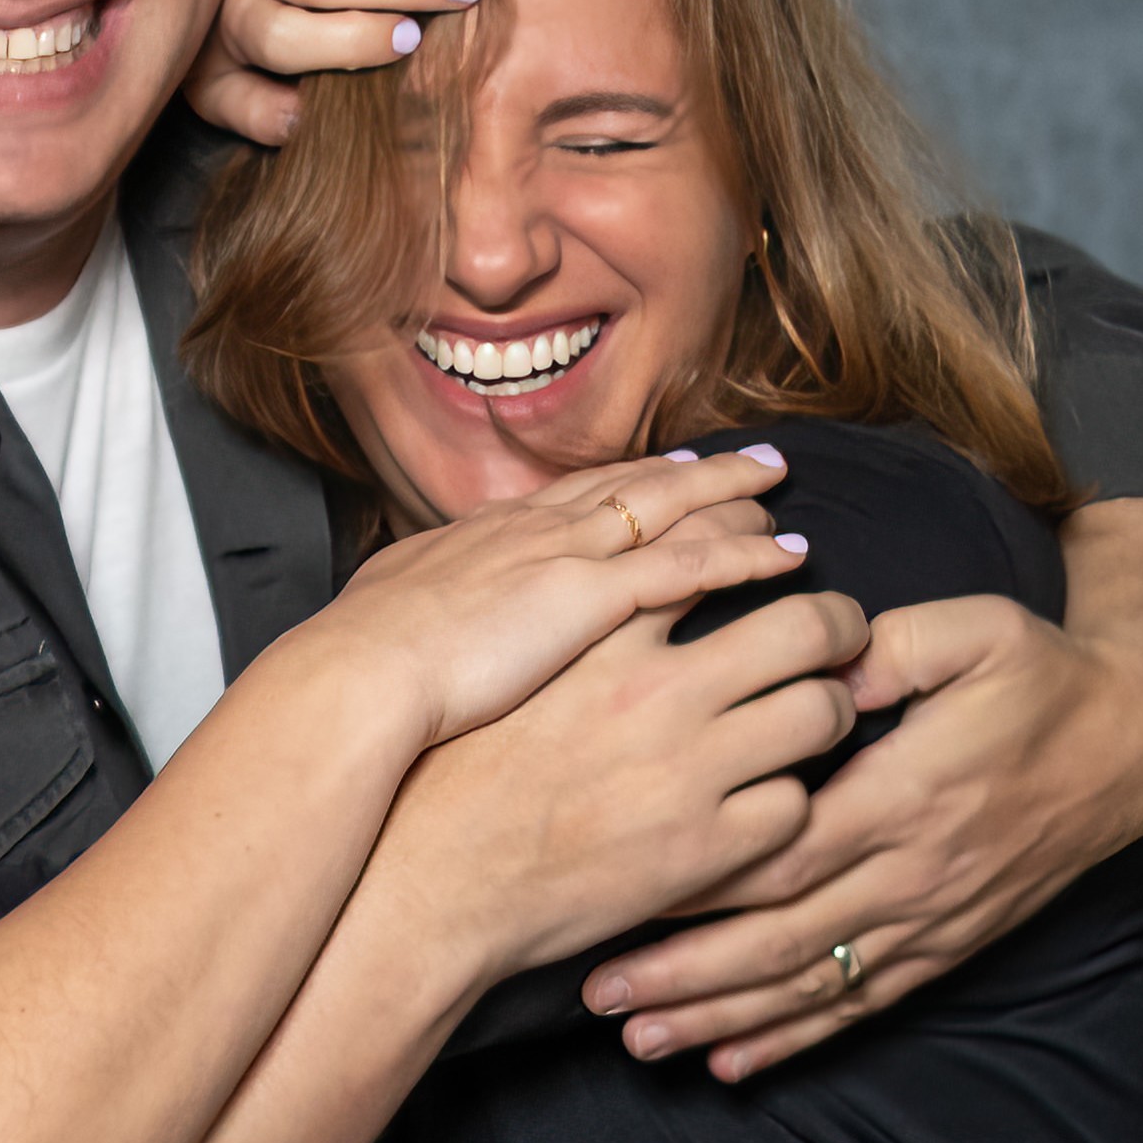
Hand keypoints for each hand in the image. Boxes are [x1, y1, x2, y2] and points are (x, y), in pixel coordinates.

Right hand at [302, 448, 798, 744]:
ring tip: (783, 498)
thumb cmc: (359, 664)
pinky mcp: (596, 597)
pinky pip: (691, 566)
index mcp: (488, 534)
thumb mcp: (387, 614)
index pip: (575, 496)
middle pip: (636, 488)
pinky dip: (743, 554)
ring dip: (735, 502)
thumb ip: (421, 605)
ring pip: (675, 514)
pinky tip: (787, 556)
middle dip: (697, 474)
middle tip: (748, 462)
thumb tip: (408, 609)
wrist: (356, 681)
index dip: (629, 481)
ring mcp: (568, 558)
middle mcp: (536, 530)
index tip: (670, 470)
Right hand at [376, 585, 872, 981]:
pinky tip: (762, 804)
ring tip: (815, 720)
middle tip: (844, 638)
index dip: (763, 553)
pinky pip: (794, 808)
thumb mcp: (511, 670)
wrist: (424, 884)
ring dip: (828, 714)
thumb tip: (633, 586)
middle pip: (804, 625)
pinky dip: (788, 805)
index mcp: (604, 635)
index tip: (782, 561)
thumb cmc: (450, 778)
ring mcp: (687, 772)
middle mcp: (656, 692)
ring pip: (821, 715)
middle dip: (840, 627)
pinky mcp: (702, 849)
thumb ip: (579, 621)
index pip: (720, 559)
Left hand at [580, 587, 1142, 1078]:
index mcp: (906, 799)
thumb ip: (891, 648)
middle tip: (600, 995)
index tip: (621, 900)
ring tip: (643, 1041)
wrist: (1131, 745)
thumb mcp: (975, 631)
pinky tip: (733, 1061)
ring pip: (813, 987)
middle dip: (686, 975)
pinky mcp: (947, 945)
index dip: (700, 886)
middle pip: (780, 941)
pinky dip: (795, 1038)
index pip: (783, 857)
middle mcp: (914, 875)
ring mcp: (932, 920)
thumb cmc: (1040, 677)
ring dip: (725, 1019)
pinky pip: (861, 1003)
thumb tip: (820, 667)